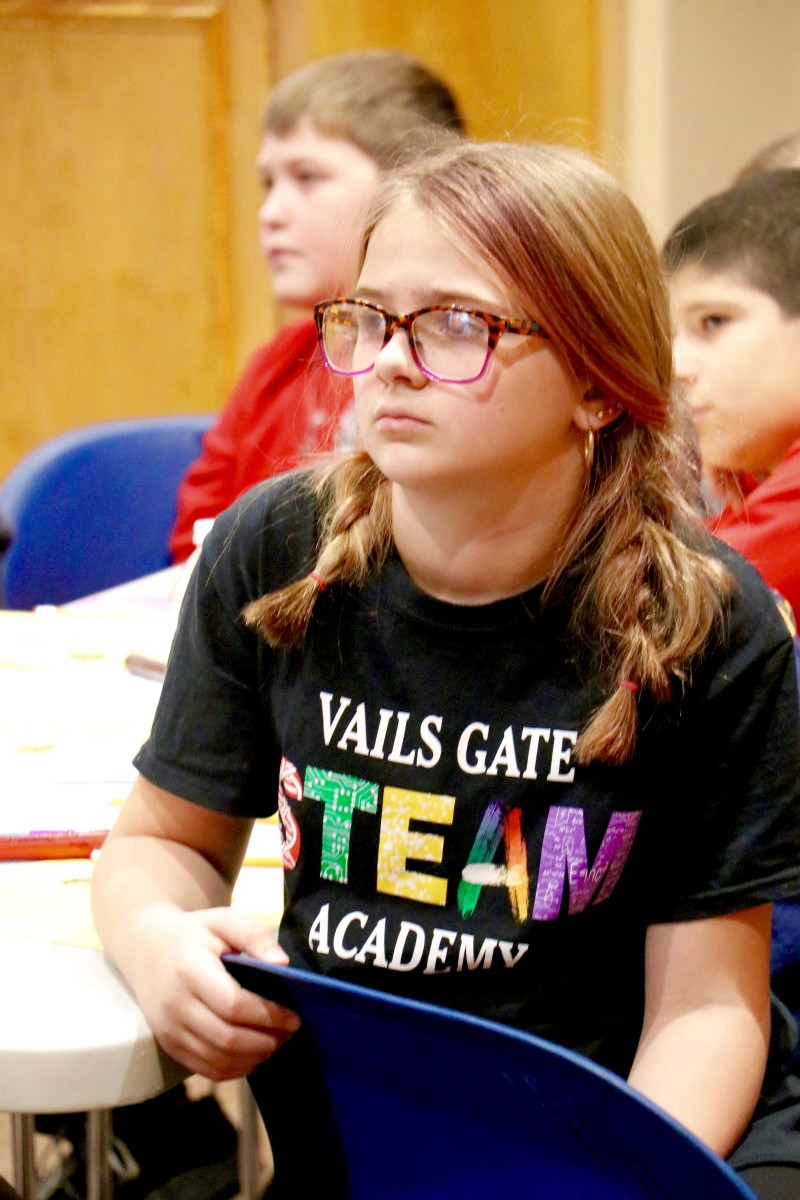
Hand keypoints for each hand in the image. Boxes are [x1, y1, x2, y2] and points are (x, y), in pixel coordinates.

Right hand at [132, 905, 299, 1079]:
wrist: (147, 949)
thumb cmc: (194, 934)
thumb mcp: (224, 920)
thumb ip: (254, 935)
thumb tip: (282, 964)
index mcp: (190, 969)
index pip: (233, 1004)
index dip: (268, 1015)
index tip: (293, 1016)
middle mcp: (175, 1005)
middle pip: (227, 1038)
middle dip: (266, 1041)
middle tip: (289, 1032)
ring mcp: (169, 1030)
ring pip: (218, 1060)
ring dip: (253, 1058)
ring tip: (274, 1043)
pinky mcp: (168, 1046)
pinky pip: (205, 1069)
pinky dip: (234, 1070)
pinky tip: (252, 1055)